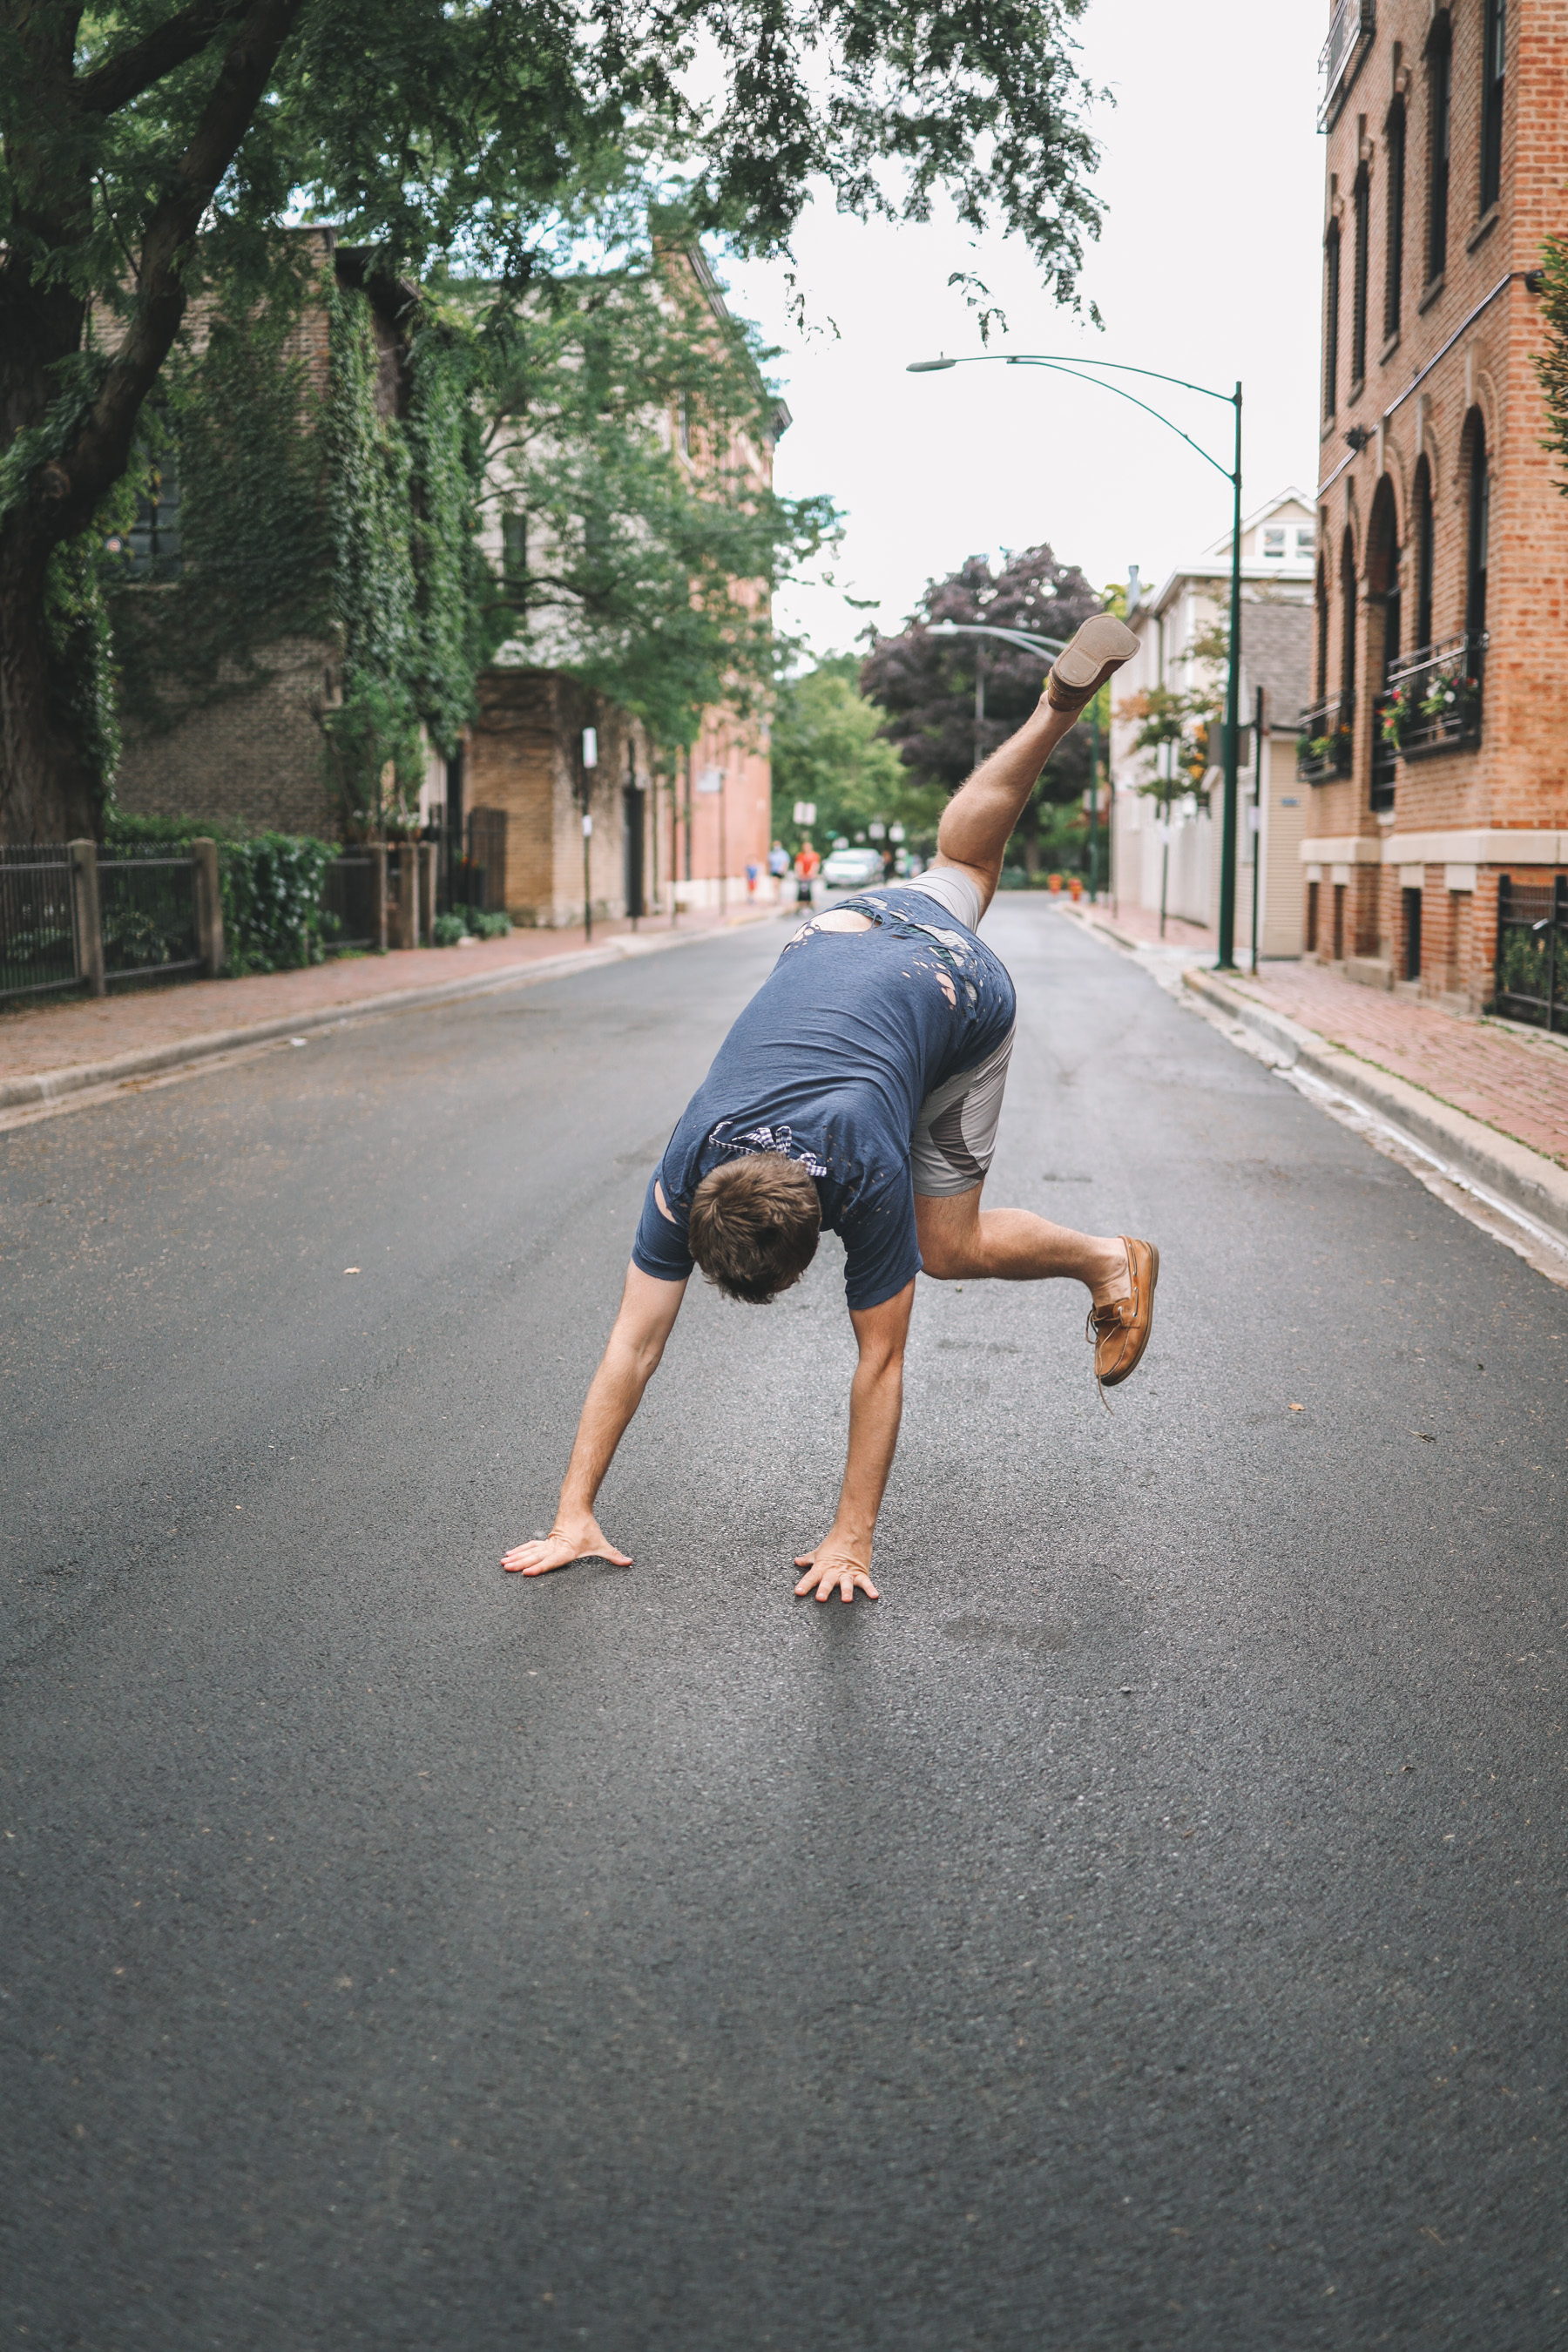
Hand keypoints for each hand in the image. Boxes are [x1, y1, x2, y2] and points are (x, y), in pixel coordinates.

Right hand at [502, 1516, 631, 1575]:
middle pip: (535, 1557)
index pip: (551, 1562)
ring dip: (516, 1557)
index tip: (525, 1572)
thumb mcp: (601, 1544)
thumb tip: (629, 1562)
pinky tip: (508, 1554)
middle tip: (507, 1568)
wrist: (577, 1510)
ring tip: (503, 1563)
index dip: (538, 1568)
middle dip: (520, 1563)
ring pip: (529, 1552)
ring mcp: (547, 1544)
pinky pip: (529, 1547)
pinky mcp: (544, 1542)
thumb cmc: (588, 1529)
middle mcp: (554, 1548)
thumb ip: (614, 1556)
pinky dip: (518, 1550)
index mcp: (566, 1551)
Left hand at [793, 1538, 878, 1604]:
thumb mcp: (819, 1552)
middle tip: (821, 1598)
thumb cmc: (834, 1542)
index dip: (804, 1585)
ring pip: (846, 1583)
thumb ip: (808, 1559)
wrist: (852, 1530)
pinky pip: (865, 1582)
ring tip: (847, 1599)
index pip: (810, 1577)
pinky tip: (874, 1595)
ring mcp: (848, 1573)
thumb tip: (797, 1561)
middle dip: (824, 1589)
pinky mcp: (860, 1572)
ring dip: (846, 1591)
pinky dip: (870, 1589)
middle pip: (827, 1582)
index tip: (799, 1592)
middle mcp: (834, 1572)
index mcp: (822, 1567)